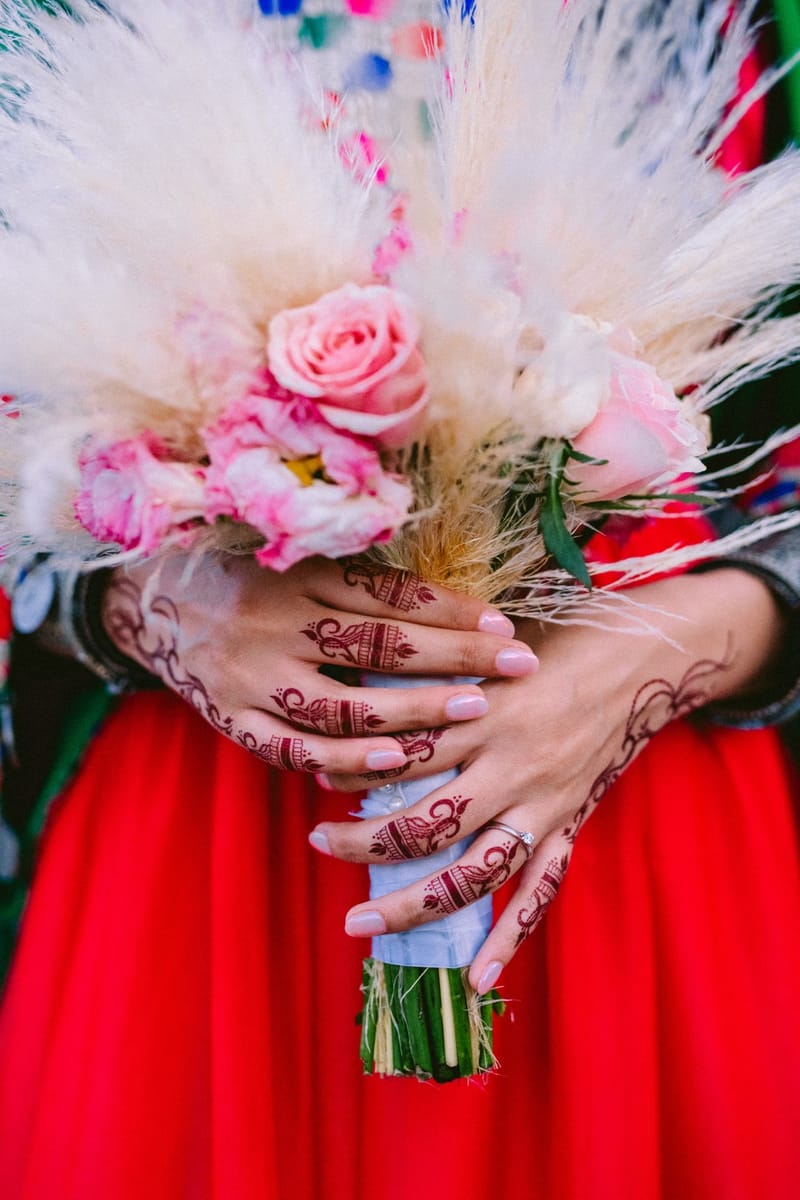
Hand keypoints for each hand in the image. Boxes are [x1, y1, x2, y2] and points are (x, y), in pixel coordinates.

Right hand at [100, 551, 537, 774]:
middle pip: (380, 645)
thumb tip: (449, 602)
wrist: (155, 601)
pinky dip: (347, 758)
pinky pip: (294, 747)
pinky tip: (396, 761)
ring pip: (344, 703)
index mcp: (299, 576)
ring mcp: (253, 676)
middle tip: (515, 666)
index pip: (390, 596)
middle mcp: (277, 623)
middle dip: (455, 657)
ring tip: (471, 711)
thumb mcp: (297, 560)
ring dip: (413, 711)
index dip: (451, 611)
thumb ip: (359, 580)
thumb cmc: (246, 576)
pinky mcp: (234, 718)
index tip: (505, 626)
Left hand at [309, 568, 785, 990]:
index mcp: (485, 713)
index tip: (317, 775)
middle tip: (318, 845)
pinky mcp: (567, 825)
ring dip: (412, 903)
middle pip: (427, 822)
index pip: (406, 753)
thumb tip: (361, 687)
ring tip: (360, 924)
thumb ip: (434, 672)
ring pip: (472, 871)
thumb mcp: (487, 648)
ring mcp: (542, 804)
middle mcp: (511, 766)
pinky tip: (476, 981)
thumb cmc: (552, 644)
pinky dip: (509, 939)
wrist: (638, 661)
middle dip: (365, 842)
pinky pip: (539, 892)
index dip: (356, 769)